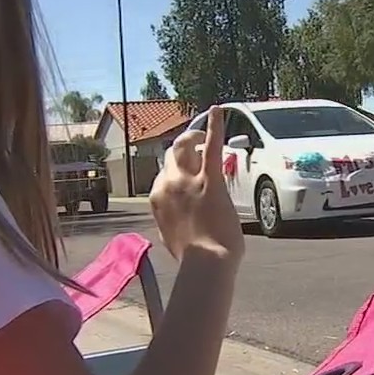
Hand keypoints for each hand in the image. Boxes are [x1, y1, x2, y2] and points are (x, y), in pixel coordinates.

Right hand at [149, 106, 244, 263]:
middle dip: (183, 151)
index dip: (178, 173)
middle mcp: (167, 184)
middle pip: (171, 155)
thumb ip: (173, 221)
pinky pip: (211, 146)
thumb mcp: (174, 237)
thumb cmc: (194, 258)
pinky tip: (217, 111)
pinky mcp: (209, 180)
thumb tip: (178, 223)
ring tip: (203, 137)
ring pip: (183, 145)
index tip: (190, 176)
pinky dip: (214, 126)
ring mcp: (186, 180)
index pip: (164, 174)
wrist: (206, 264)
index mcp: (156, 198)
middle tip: (197, 150)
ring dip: (193, 137)